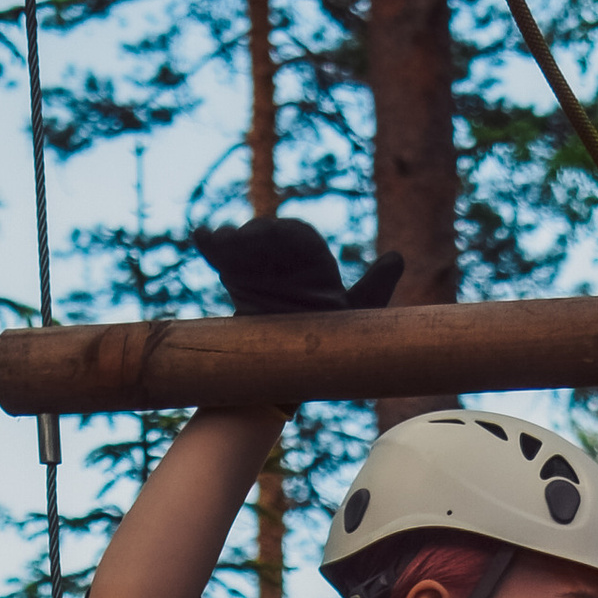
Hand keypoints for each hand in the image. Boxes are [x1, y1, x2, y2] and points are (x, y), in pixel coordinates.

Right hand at [191, 216, 405, 318]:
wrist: (291, 362)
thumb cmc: (328, 337)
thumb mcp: (355, 314)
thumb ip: (374, 286)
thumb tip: (397, 257)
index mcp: (312, 256)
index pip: (299, 236)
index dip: (286, 235)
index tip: (273, 235)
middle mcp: (284, 253)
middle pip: (267, 235)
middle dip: (255, 236)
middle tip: (241, 240)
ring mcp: (257, 260)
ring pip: (243, 243)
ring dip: (230, 239)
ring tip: (220, 241)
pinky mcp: (234, 271)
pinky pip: (221, 253)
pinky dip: (210, 242)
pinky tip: (200, 235)